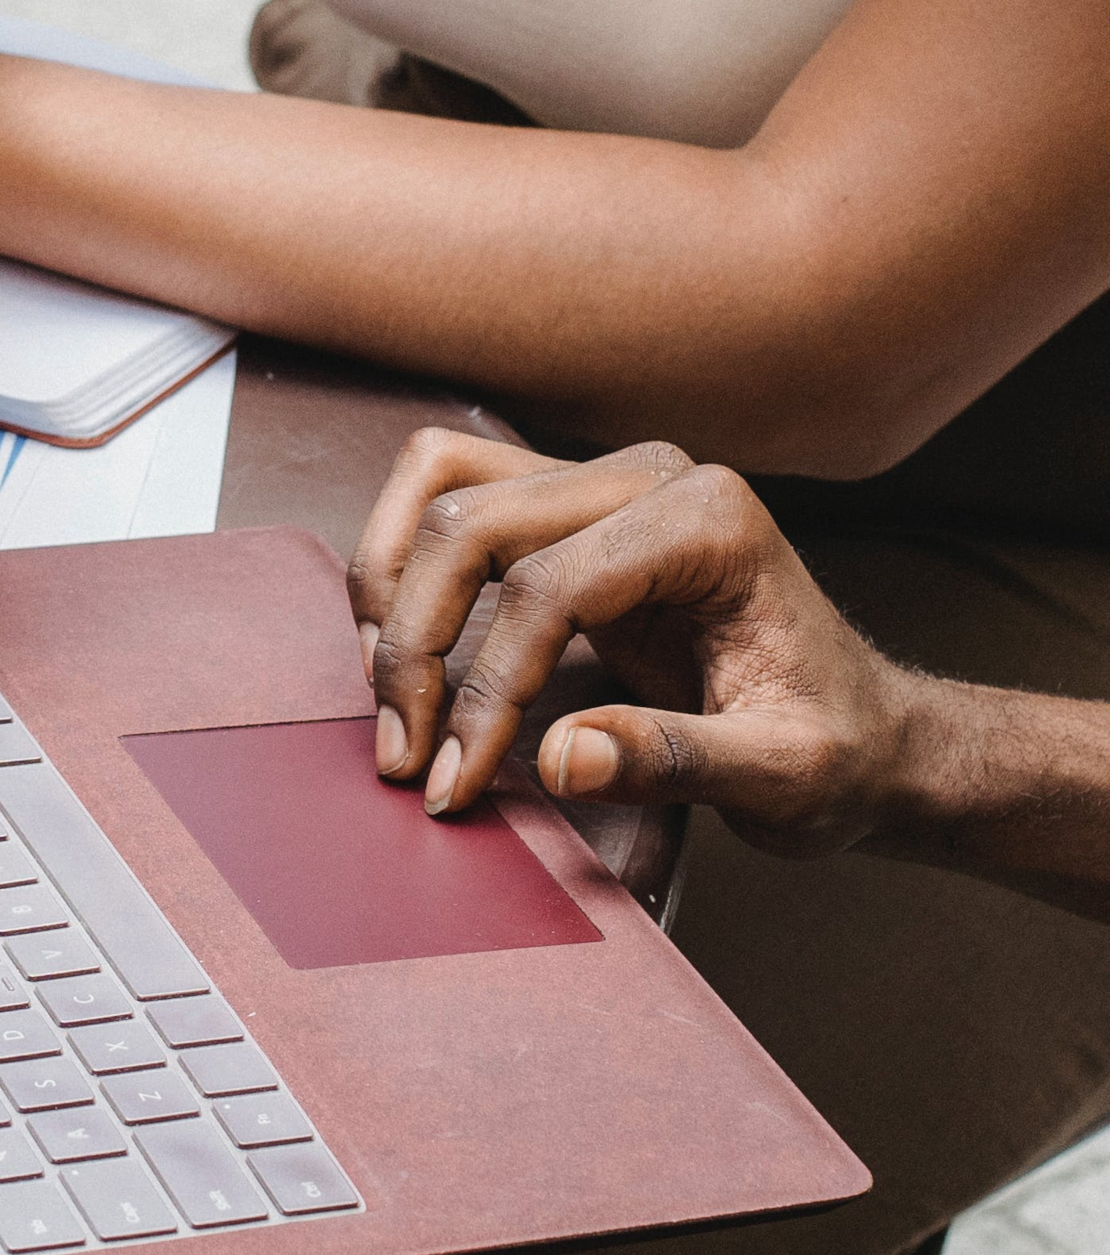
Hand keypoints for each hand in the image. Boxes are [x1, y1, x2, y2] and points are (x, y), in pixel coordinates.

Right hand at [348, 430, 923, 858]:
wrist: (867, 734)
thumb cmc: (836, 754)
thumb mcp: (784, 779)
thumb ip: (678, 762)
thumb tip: (562, 759)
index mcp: (709, 522)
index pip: (548, 587)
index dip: (486, 688)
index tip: (458, 780)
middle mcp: (649, 475)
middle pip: (471, 523)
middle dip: (415, 642)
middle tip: (405, 753)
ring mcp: (602, 479)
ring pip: (438, 483)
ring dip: (388, 586)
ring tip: (388, 691)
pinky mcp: (566, 505)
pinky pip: (451, 496)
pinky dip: (403, 564)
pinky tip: (405, 648)